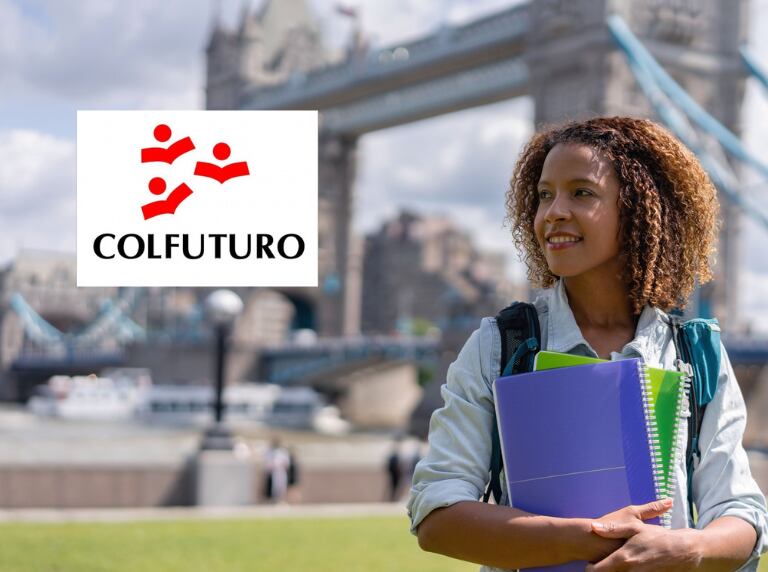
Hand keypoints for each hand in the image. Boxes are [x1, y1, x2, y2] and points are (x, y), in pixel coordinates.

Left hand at [586, 501, 701, 570]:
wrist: (684, 551)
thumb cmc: (657, 538)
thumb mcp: (634, 528)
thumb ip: (613, 529)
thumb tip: (593, 527)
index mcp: (623, 559)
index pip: (597, 571)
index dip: (591, 568)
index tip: (592, 564)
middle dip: (604, 571)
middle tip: (604, 565)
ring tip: (616, 567)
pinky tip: (630, 569)